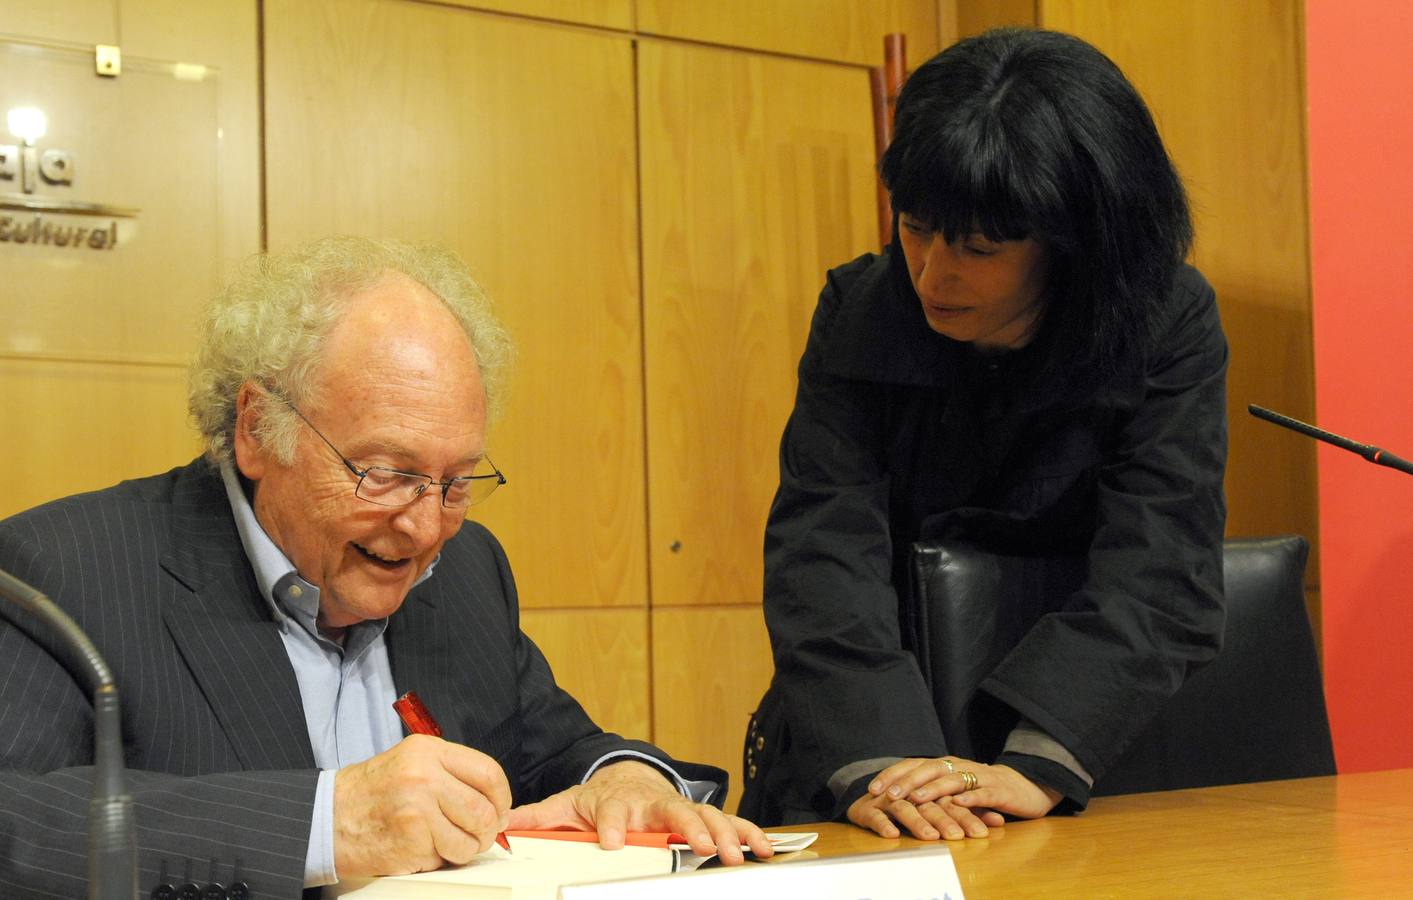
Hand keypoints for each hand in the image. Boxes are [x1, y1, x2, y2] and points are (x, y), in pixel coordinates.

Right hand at [333, 734, 511, 876]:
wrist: (326, 817)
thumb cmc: (370, 792)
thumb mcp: (410, 762)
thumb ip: (451, 774)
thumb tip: (495, 802)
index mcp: (428, 751)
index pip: (488, 772)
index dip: (502, 797)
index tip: (500, 810)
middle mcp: (424, 776)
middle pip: (484, 810)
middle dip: (488, 830)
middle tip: (480, 835)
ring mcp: (417, 809)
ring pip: (470, 839)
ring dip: (467, 849)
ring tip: (449, 844)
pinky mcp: (410, 841)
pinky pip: (446, 858)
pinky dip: (440, 860)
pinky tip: (422, 849)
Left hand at [506, 760, 773, 864]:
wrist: (625, 776)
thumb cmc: (598, 796)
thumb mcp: (565, 804)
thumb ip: (537, 817)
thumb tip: (501, 825)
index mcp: (616, 801)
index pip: (612, 811)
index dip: (612, 824)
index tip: (613, 840)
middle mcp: (651, 804)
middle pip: (671, 811)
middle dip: (687, 826)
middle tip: (699, 843)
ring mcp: (678, 808)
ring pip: (704, 816)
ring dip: (723, 833)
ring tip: (736, 853)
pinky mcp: (699, 816)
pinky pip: (727, 822)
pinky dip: (747, 832)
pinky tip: (764, 846)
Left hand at [849, 756, 1058, 840]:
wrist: (1024, 787)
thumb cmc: (981, 790)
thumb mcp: (953, 790)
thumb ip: (929, 792)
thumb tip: (893, 801)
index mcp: (945, 765)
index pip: (914, 765)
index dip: (893, 775)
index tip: (872, 789)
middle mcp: (959, 766)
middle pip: (929, 769)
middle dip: (907, 782)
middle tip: (889, 795)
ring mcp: (979, 777)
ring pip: (952, 780)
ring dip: (933, 789)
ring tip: (916, 798)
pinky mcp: (998, 791)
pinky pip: (982, 793)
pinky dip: (970, 798)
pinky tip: (958, 804)